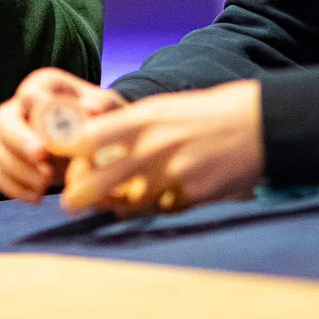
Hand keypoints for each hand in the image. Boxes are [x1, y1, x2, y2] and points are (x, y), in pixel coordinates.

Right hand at [0, 68, 125, 203]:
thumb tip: (91, 111)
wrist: (99, 142)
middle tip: (42, 160)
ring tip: (45, 183)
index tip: (54, 135)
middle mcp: (21, 107)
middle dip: (18, 142)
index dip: (36, 115)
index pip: (29, 94)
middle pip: (1, 119)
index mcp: (44, 87)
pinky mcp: (10, 160)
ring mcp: (12, 135)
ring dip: (17, 169)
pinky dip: (14, 188)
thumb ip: (101, 105)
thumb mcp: (108, 107)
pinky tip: (38, 196)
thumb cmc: (103, 118)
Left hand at [59, 80, 263, 217]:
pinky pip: (160, 210)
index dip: (69, 154)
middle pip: (98, 179)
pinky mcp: (192, 195)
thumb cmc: (204, 113)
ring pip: (128, 201)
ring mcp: (172, 174)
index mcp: (142, 119)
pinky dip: (153, 208)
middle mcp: (153, 147)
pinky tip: (153, 202)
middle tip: (69, 201)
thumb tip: (91, 143)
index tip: (59, 160)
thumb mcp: (162, 109)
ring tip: (111, 203)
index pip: (88, 139)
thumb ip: (128, 126)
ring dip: (117, 205)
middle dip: (79, 194)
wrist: (258, 123)